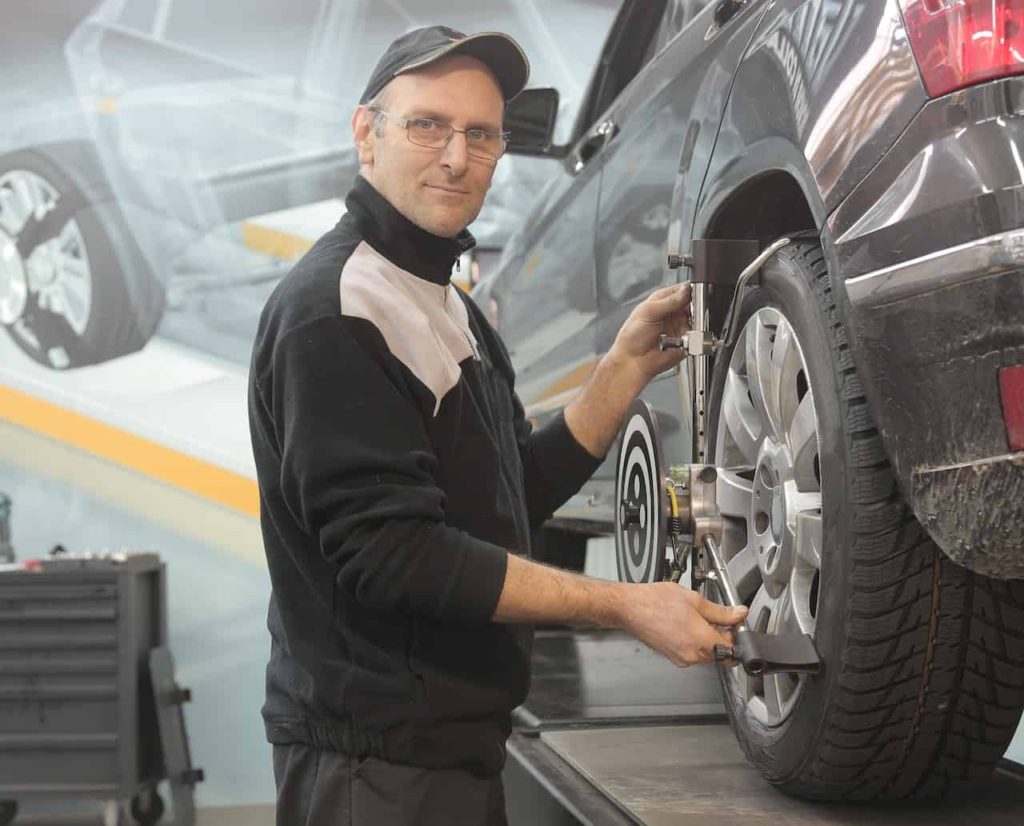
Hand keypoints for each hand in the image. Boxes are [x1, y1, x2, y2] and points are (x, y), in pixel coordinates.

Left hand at [608, 283, 691, 387]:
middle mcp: (672, 312)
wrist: (633, 361)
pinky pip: (697, 337)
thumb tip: (685, 290)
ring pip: (697, 320)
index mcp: (662, 300)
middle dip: (695, 307)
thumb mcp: (648, 312)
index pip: (683, 289)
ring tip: (684, 327)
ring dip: (695, 323)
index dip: (691, 290)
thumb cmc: (632, 337)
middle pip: (693, 304)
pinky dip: (694, 337)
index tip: (695, 293)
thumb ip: (669, 301)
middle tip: (690, 312)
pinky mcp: (685, 341)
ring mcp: (679, 326)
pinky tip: (684, 338)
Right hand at [619, 582, 746, 666]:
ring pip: (706, 652)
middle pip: (719, 652)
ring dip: (707, 637)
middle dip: (721, 635)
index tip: (732, 623)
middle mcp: (692, 655)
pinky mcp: (672, 657)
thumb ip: (721, 611)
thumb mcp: (694, 600)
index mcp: (701, 641)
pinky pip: (692, 652)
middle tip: (713, 616)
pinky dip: (694, 641)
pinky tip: (685, 624)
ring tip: (694, 617)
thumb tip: (739, 614)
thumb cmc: (655, 601)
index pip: (732, 649)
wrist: (629, 607)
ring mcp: (681, 658)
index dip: (734, 634)